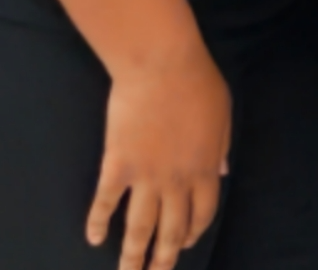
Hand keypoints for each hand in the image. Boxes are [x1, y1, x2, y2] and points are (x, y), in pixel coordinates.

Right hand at [85, 46, 228, 269]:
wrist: (162, 66)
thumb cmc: (197, 84)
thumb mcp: (223, 116)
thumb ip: (221, 148)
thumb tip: (224, 171)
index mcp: (205, 169)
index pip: (202, 212)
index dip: (194, 231)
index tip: (187, 243)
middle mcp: (177, 180)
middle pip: (172, 229)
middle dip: (165, 257)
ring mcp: (145, 175)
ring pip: (140, 225)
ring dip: (134, 254)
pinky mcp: (117, 164)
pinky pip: (106, 201)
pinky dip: (99, 221)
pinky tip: (93, 238)